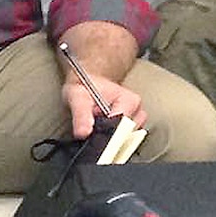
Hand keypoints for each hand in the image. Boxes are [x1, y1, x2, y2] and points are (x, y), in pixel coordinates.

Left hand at [58, 21, 144, 138]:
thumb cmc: (82, 85)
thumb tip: (84, 133)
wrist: (88, 78)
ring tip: (97, 122)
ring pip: (128, 138)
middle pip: (128, 137)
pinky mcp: (134, 122)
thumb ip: (80, 114)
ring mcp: (138, 116)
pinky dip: (114, 136)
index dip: (106, 134)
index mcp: (130, 101)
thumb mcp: (76, 97)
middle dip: (108, 135)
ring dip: (110, 135)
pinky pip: (126, 137)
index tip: (92, 130)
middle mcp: (139, 109)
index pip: (124, 130)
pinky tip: (103, 127)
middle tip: (94, 122)